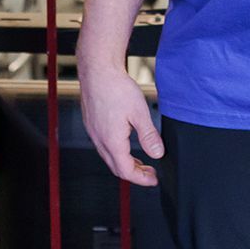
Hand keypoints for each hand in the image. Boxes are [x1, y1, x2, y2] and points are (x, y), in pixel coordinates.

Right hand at [78, 60, 162, 185]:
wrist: (97, 69)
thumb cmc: (116, 87)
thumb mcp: (139, 113)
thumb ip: (149, 136)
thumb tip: (157, 154)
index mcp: (111, 141)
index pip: (126, 171)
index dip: (141, 179)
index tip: (153, 179)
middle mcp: (99, 140)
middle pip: (116, 167)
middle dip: (134, 173)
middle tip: (149, 172)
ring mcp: (93, 132)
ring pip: (109, 157)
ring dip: (125, 162)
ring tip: (140, 161)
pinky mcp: (92, 124)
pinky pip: (104, 146)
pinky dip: (117, 151)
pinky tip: (126, 143)